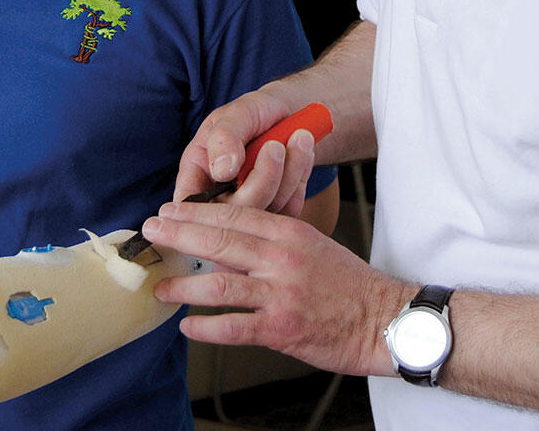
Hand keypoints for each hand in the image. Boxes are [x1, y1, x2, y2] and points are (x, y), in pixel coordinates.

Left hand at [143, 201, 412, 377]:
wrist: (386, 319)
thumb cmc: (350, 284)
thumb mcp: (313, 245)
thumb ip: (274, 239)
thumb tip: (230, 239)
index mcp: (289, 232)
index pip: (234, 214)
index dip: (196, 212)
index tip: (170, 210)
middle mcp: (282, 258)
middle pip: (219, 240)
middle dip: (178, 235)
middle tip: (151, 233)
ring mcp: (280, 294)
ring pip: (218, 284)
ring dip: (182, 285)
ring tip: (160, 287)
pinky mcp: (282, 329)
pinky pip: (233, 327)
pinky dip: (205, 328)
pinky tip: (188, 327)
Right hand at [175, 91, 318, 216]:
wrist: (290, 113)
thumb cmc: (255, 111)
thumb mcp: (237, 113)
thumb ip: (224, 138)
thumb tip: (221, 171)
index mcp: (197, 173)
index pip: (189, 206)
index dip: (203, 207)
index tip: (235, 174)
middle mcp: (220, 195)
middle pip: (235, 211)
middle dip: (263, 178)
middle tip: (277, 145)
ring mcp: (251, 206)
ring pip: (267, 209)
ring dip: (288, 172)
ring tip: (299, 137)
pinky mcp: (278, 209)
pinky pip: (290, 207)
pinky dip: (300, 178)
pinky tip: (301, 153)